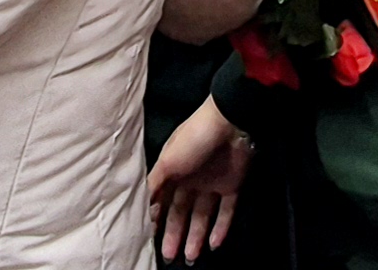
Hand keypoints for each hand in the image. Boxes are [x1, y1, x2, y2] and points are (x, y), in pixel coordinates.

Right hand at [149, 97, 251, 262]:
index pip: (163, 201)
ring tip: (190, 259)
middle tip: (169, 257)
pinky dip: (221, 229)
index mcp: (174, 170)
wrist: (230, 122)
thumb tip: (145, 207)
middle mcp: (192, 179)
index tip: (150, 238)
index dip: (158, 219)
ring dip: (196, 237)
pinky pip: (226, 212)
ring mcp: (213, 183)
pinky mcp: (232, 186)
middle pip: (182, 212)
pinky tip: (213, 245)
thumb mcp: (167, 160)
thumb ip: (155, 184)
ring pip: (202, 216)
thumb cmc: (193, 139)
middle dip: (175, 234)